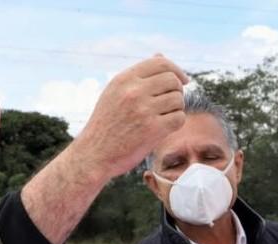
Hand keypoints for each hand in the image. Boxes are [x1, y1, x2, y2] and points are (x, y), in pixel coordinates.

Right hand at [71, 54, 188, 179]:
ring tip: (164, 116)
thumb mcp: (115, 92)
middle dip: (178, 91)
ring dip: (176, 108)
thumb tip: (161, 55)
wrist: (94, 153)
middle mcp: (133, 92)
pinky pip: (179, 118)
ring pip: (178, 100)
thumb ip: (138, 75)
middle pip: (173, 81)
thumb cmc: (107, 123)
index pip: (161, 63)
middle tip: (171, 102)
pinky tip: (165, 127)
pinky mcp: (153, 130)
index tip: (183, 80)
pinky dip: (176, 122)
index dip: (176, 70)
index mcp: (124, 79)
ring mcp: (143, 110)